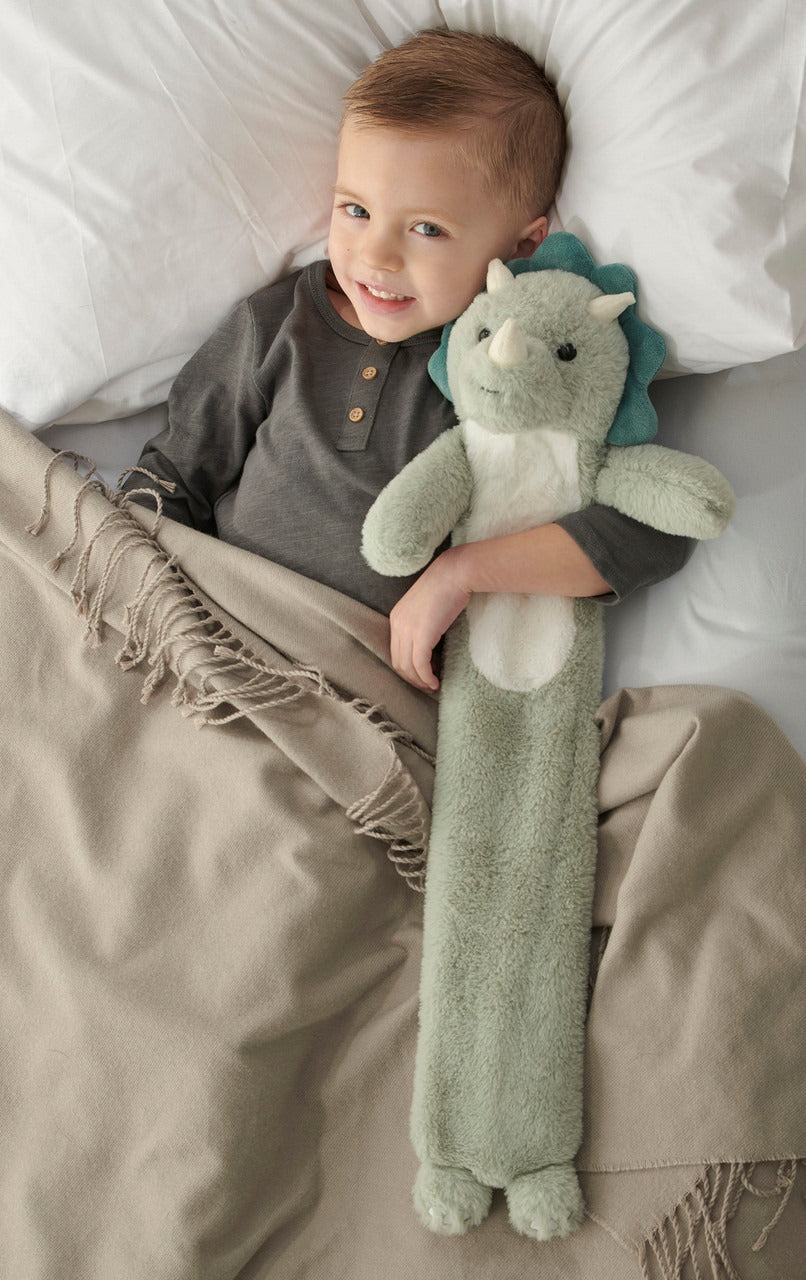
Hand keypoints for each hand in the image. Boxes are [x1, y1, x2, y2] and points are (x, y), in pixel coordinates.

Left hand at [388, 548, 470, 692]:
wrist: (455, 574)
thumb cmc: (447, 586)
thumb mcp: (427, 606)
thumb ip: (423, 623)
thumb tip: (430, 643)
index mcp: (397, 617)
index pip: (396, 651)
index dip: (407, 669)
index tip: (420, 676)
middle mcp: (398, 624)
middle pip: (398, 662)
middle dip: (411, 679)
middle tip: (426, 686)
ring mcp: (408, 630)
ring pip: (407, 667)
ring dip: (419, 681)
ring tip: (432, 686)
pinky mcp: (421, 636)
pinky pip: (420, 665)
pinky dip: (426, 678)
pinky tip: (435, 683)